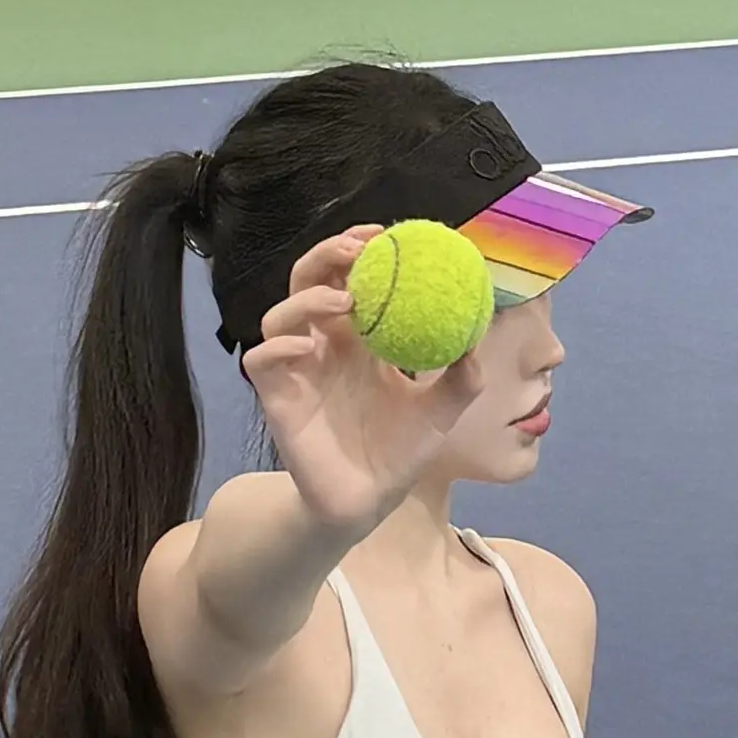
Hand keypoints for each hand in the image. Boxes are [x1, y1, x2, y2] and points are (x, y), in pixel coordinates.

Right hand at [240, 225, 485, 536]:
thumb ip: (462, 378)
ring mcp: (296, 370)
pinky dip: (278, 347)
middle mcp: (323, 346)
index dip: (359, 250)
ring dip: (307, 299)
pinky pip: (262, 360)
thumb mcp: (441, 413)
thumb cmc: (400, 453)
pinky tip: (306, 348)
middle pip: (309, 282)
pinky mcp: (276, 398)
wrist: (371, 502)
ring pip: (280, 315)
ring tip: (344, 302)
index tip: (386, 235)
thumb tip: (476, 340)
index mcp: (358, 339)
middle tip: (358, 250)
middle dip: (326, 257)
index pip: (348, 278)